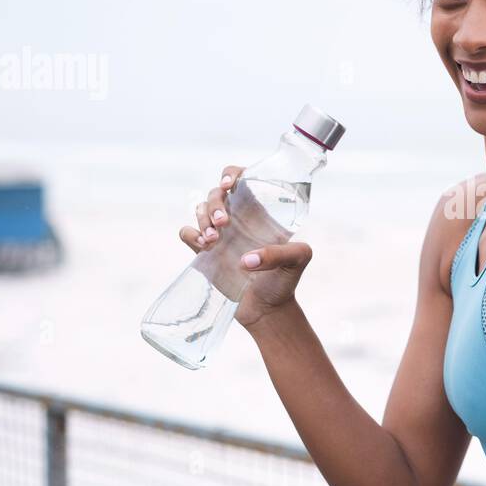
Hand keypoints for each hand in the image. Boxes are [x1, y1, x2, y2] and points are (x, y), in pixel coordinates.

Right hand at [179, 165, 313, 329]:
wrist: (267, 311)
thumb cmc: (286, 281)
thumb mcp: (298, 260)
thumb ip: (281, 254)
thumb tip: (246, 259)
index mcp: (259, 211)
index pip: (242, 180)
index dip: (232, 174)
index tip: (229, 184)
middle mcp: (238, 218)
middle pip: (216, 193)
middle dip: (215, 202)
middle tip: (224, 222)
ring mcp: (220, 234)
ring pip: (199, 209)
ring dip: (202, 218)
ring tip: (213, 240)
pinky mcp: (205, 252)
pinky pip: (187, 233)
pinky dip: (190, 234)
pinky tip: (203, 246)